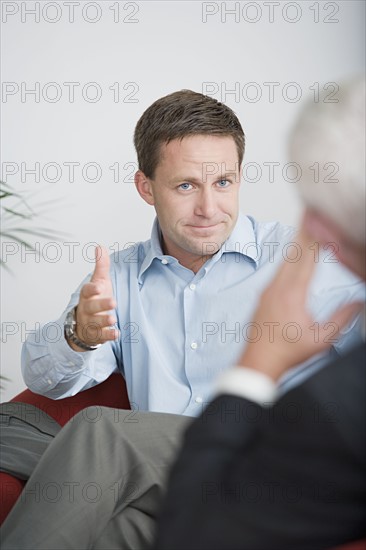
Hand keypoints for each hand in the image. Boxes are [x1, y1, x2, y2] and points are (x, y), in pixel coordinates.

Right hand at [68, 246, 118, 350]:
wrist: (83, 323)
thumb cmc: (94, 299)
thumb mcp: (99, 282)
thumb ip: (101, 266)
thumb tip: (100, 247)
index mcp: (87, 295)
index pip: (87, 291)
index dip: (92, 289)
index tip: (99, 286)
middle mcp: (87, 309)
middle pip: (91, 307)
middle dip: (101, 305)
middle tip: (113, 302)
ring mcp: (90, 322)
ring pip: (95, 323)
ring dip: (104, 321)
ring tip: (114, 319)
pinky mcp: (96, 335)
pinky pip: (101, 336)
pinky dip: (108, 335)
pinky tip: (117, 333)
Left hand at [238, 229, 361, 380]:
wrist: (257, 361)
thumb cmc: (287, 352)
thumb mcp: (321, 339)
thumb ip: (342, 318)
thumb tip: (359, 302)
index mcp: (293, 294)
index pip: (307, 258)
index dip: (314, 237)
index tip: (318, 220)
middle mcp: (278, 287)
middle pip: (294, 252)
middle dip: (304, 230)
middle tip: (310, 211)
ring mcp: (268, 289)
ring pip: (284, 259)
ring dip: (296, 241)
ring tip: (304, 226)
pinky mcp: (264, 294)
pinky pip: (278, 269)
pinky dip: (288, 256)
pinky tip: (292, 252)